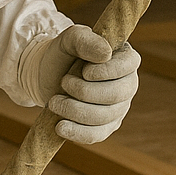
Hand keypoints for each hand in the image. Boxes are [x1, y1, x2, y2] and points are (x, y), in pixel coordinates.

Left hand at [22, 25, 139, 143]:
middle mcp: (127, 83)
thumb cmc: (62, 55)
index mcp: (124, 58)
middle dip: (85, 91)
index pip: (129, 65)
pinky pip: (97, 135)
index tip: (84, 72)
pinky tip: (60, 126)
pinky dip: (77, 132)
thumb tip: (106, 54)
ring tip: (54, 102)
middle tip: (63, 83)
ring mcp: (119, 108)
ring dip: (75, 110)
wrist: (46, 77)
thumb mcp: (68, 40)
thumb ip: (85, 39)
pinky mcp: (106, 127)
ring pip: (105, 117)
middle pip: (117, 94)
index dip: (107, 71)